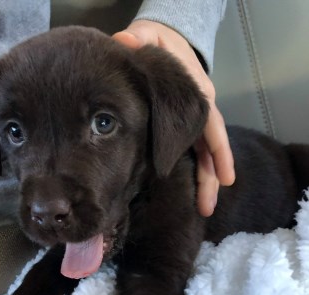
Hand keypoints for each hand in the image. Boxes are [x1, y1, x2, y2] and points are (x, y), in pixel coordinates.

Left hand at [113, 20, 234, 216]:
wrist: (167, 39)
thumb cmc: (160, 41)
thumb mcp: (149, 36)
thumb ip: (138, 40)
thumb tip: (124, 42)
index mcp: (198, 92)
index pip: (209, 125)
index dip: (214, 152)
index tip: (218, 178)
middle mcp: (201, 108)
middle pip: (212, 148)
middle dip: (212, 178)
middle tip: (208, 207)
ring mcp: (194, 120)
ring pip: (205, 155)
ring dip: (206, 182)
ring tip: (204, 209)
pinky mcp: (185, 126)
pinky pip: (195, 152)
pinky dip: (197, 173)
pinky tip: (191, 193)